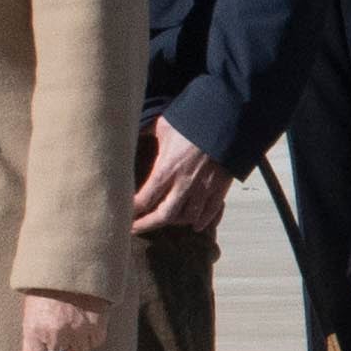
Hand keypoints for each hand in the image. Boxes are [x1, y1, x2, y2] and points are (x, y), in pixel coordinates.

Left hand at [19, 286, 111, 350]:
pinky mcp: (97, 323)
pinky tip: (86, 326)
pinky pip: (96, 342)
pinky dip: (92, 337)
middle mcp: (56, 333)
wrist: (68, 263)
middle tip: (60, 349)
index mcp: (34, 329)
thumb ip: (34, 332)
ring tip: (74, 333)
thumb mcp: (30, 308)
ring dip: (77, 348)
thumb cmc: (45, 285)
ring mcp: (78, 329)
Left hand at [129, 126, 230, 246]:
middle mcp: (184, 184)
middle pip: (163, 216)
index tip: (122, 212)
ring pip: (187, 218)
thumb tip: (129, 132)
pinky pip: (210, 213)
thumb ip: (146, 132)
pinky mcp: (220, 188)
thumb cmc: (193, 121)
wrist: (227, 122)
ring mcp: (203, 189)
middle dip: (147, 225)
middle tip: (134, 229)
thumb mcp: (164, 125)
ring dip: (174, 222)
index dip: (131, 210)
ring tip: (164, 221)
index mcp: (167, 169)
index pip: (144, 200)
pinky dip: (202, 221)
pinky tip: (196, 225)